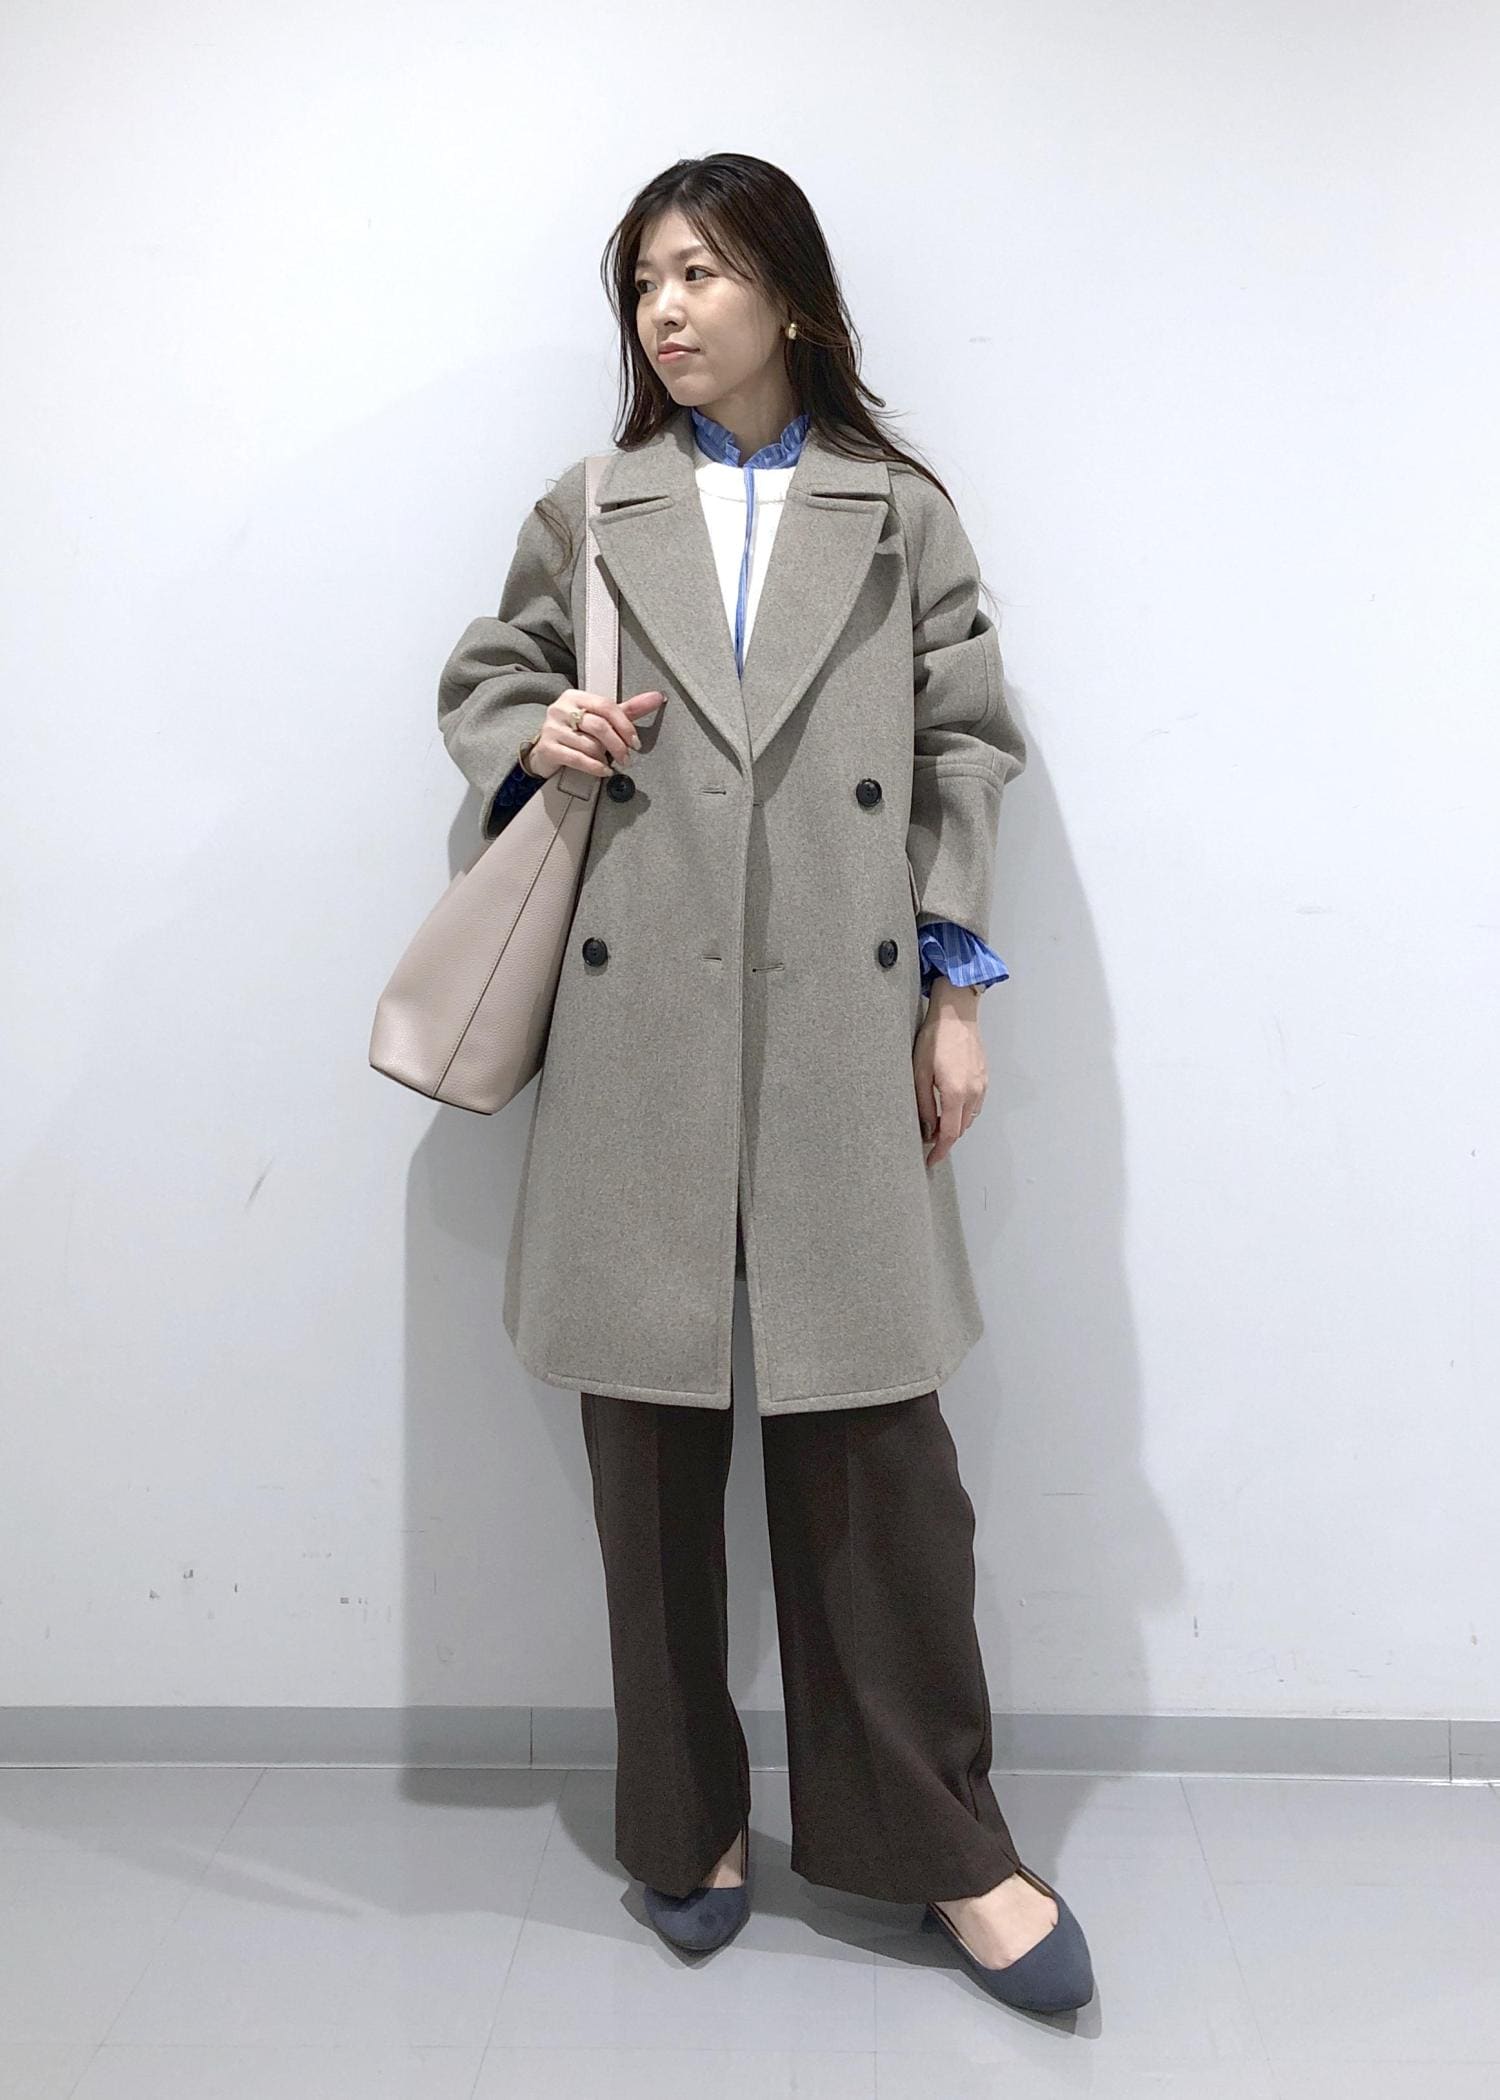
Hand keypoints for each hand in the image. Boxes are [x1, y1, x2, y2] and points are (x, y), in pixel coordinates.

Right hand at [522, 688, 665, 779]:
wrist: (545, 752)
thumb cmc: (576, 733)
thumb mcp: (600, 719)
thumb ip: (628, 710)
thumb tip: (657, 698)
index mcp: (575, 697)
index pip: (606, 706)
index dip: (625, 725)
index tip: (635, 742)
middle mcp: (561, 709)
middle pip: (599, 726)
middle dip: (618, 745)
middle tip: (626, 757)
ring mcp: (552, 728)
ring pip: (589, 744)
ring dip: (604, 757)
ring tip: (608, 762)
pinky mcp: (548, 748)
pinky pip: (578, 759)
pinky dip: (595, 767)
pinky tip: (602, 770)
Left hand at [913, 983, 985, 1166]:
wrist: (957, 1014)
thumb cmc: (935, 1039)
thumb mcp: (920, 1073)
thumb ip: (924, 1105)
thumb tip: (927, 1129)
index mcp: (955, 1093)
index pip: (949, 1134)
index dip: (940, 1151)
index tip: (931, 1160)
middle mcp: (973, 1093)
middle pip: (961, 1129)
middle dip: (946, 1141)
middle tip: (929, 1145)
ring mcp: (982, 1085)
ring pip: (970, 1118)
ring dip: (955, 1127)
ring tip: (937, 1127)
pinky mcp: (984, 1078)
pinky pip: (976, 1105)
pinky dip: (964, 1114)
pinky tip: (951, 1108)